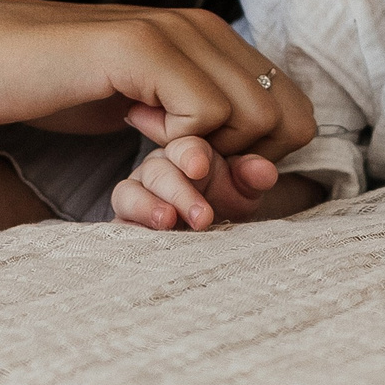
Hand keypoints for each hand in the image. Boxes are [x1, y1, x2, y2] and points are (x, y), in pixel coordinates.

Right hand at [0, 0, 315, 161]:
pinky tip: (131, 135)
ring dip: (212, 164)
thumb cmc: (52, 89)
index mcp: (211, 39)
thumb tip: (264, 184)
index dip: (261, 161)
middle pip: (292, 121)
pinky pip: (207, 116)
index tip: (202, 177)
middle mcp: (205, 27)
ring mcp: (177, 32)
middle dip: (247, 169)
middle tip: (182, 178)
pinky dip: (179, 149)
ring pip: (259, 119)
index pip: (296, 112)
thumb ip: (202, 140)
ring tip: (151, 156)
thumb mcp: (141, 116)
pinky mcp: (143, 47)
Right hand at [111, 135, 279, 229]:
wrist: (211, 238)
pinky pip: (119, 218)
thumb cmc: (226, 203)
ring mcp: (139, 194)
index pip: (185, 146)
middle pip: (158, 170)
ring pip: (130, 191)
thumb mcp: (245, 190)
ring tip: (168, 221)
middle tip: (202, 216)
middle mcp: (160, 169)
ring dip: (149, 206)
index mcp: (189, 153)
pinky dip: (131, 224)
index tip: (201, 168)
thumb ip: (252, 176)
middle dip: (179, 191)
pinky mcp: (125, 221)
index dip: (191, 155)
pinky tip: (149, 235)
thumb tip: (266, 171)